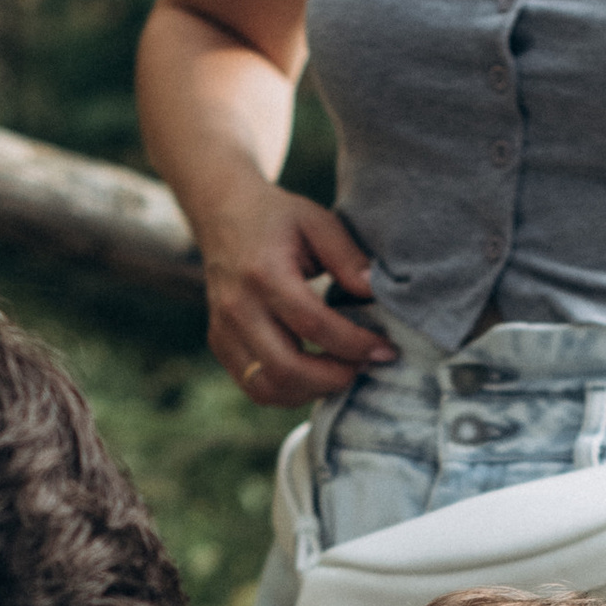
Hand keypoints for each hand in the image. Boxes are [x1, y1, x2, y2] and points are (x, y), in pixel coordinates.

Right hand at [201, 182, 392, 408]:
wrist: (223, 214)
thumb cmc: (278, 219)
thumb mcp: (318, 223)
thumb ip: (347, 258)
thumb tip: (375, 294)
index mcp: (264, 273)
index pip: (314, 325)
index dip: (355, 345)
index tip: (385, 350)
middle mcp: (238, 307)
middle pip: (286, 368)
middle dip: (334, 378)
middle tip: (363, 367)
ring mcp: (223, 329)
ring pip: (267, 388)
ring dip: (311, 391)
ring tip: (340, 372)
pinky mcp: (219, 344)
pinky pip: (255, 387)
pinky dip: (289, 391)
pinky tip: (314, 374)